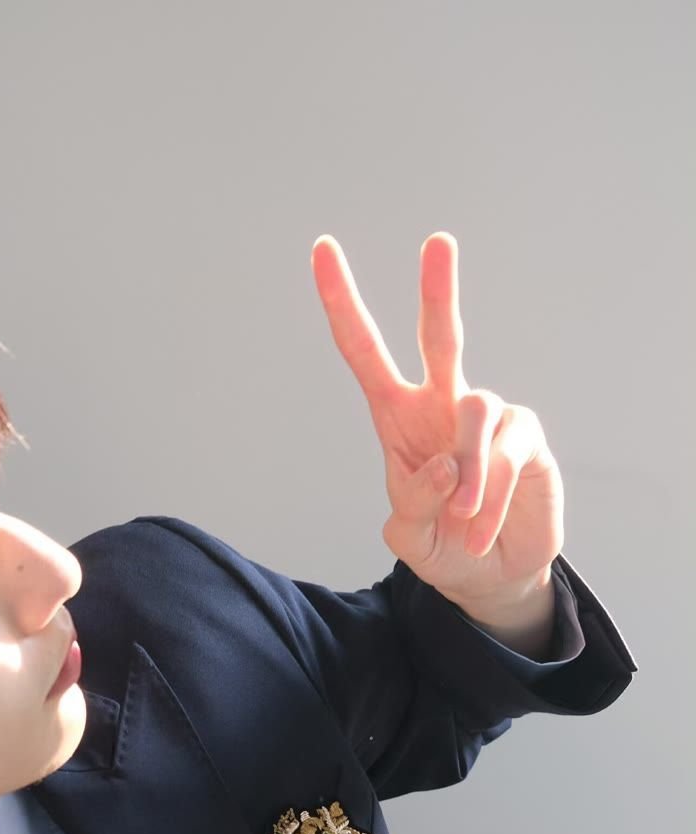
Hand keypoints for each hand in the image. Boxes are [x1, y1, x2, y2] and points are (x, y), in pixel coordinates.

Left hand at [311, 232, 562, 620]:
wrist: (489, 575)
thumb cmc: (440, 543)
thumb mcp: (408, 534)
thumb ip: (413, 501)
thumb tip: (447, 464)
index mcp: (397, 416)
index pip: (365, 352)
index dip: (342, 304)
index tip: (323, 249)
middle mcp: (442, 405)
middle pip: (440, 338)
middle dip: (438, 290)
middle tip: (438, 243)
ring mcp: (490, 418)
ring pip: (474, 412)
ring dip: (467, 476)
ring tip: (463, 521)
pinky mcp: (526, 438)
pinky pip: (506, 455)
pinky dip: (490, 499)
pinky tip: (480, 527)